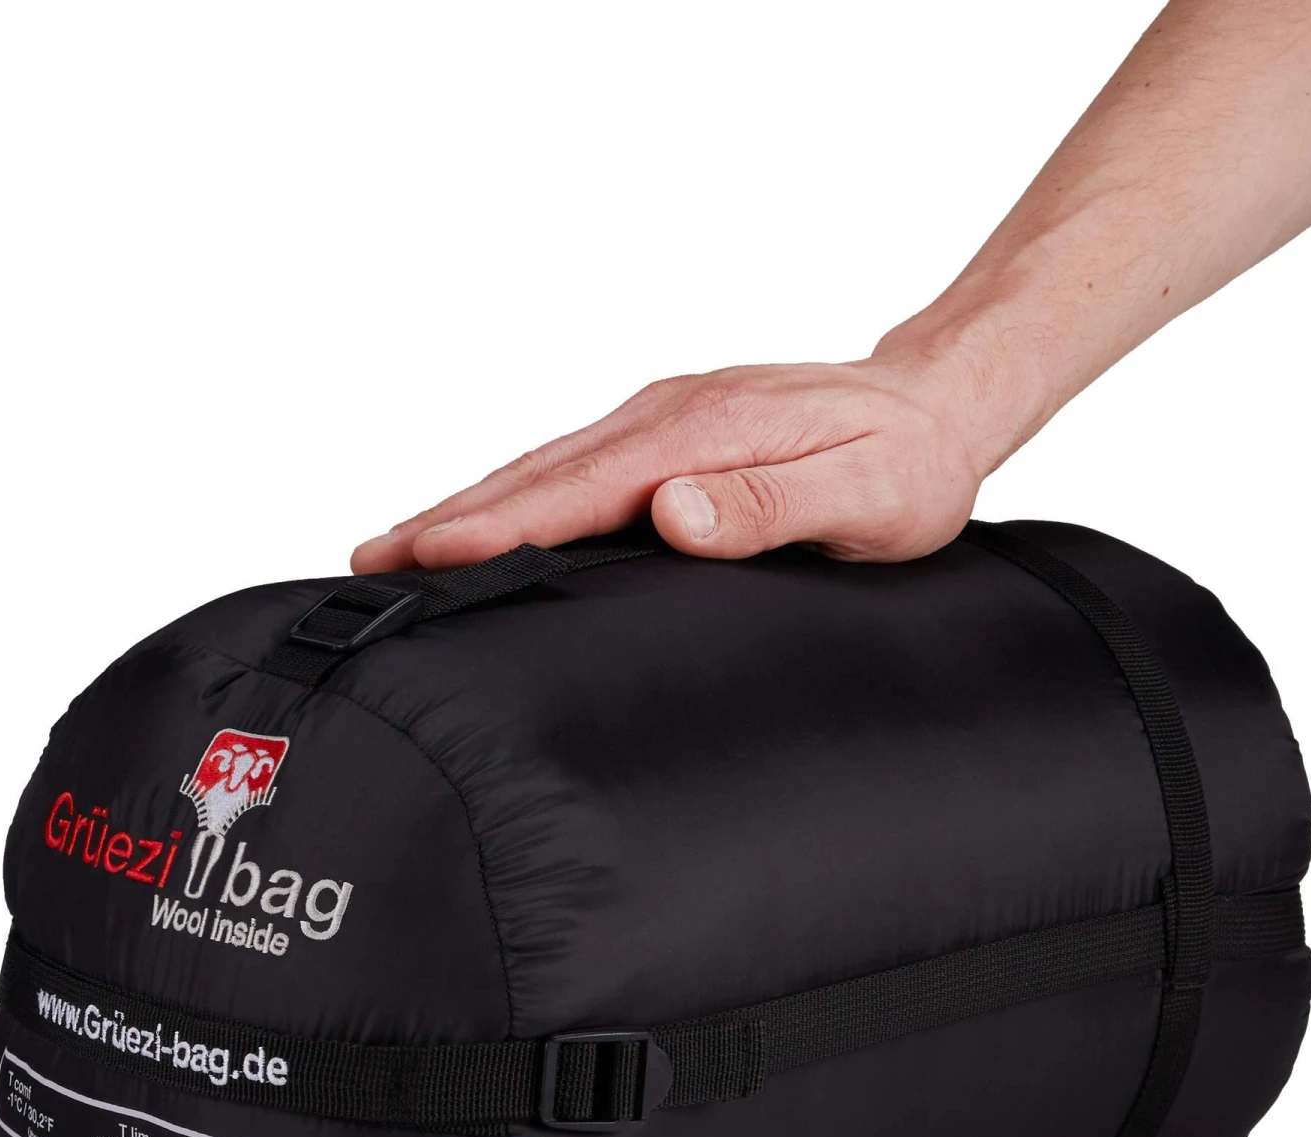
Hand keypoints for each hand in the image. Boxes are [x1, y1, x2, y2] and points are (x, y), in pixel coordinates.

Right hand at [350, 354, 999, 572]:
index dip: (499, 527)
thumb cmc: (911, 464)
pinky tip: (493, 518)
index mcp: (705, 434)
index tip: (427, 557)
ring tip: (402, 544)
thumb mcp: (865, 498)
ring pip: (547, 464)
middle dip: (450, 517)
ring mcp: (665, 417)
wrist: (940, 401)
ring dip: (471, 503)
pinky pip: (576, 463)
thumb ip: (770, 507)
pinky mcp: (672, 428)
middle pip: (539, 471)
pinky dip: (519, 492)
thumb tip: (674, 513)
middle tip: (370, 561)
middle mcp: (669, 416)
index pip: (581, 489)